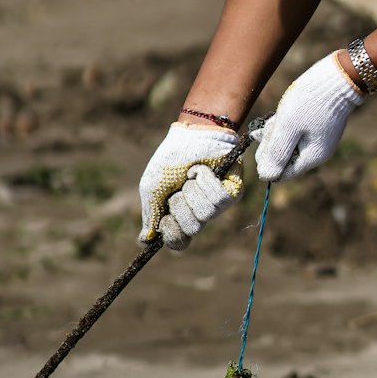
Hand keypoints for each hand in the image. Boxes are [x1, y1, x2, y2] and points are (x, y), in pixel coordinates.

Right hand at [138, 123, 242, 248]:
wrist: (191, 135)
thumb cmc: (170, 160)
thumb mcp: (152, 188)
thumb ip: (151, 214)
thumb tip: (145, 241)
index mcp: (180, 217)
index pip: (180, 242)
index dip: (173, 233)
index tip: (166, 219)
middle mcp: (199, 214)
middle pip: (191, 229)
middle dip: (181, 205)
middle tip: (179, 188)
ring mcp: (216, 205)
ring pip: (205, 214)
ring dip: (192, 190)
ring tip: (190, 175)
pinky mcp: (231, 192)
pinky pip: (219, 199)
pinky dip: (205, 180)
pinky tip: (202, 170)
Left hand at [254, 53, 363, 181]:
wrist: (337, 76)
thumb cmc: (310, 102)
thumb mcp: (288, 127)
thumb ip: (277, 153)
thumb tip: (266, 177)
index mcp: (312, 157)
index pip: (282, 172)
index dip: (268, 160)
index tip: (266, 140)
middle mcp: (317, 152)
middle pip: (284, 158)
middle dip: (273, 143)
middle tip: (272, 125)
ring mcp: (318, 139)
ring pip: (288, 143)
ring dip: (277, 132)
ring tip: (278, 116)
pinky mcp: (317, 126)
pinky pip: (295, 132)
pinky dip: (285, 124)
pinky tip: (280, 114)